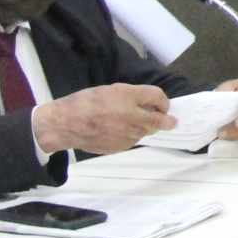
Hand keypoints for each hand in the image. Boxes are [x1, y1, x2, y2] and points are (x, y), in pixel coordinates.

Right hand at [31, 83, 172, 155]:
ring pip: (145, 131)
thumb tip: (149, 104)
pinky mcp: (120, 146)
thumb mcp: (110, 90)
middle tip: (172, 121)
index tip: (164, 105)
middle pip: (158, 120)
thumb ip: (131, 96)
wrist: (65, 124)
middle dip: (166, 121)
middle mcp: (130, 116)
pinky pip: (133, 140)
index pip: (156, 96)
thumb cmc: (85, 102)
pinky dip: (132, 135)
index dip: (163, 101)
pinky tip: (121, 130)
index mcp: (126, 96)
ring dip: (146, 127)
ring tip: (139, 122)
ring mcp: (126, 133)